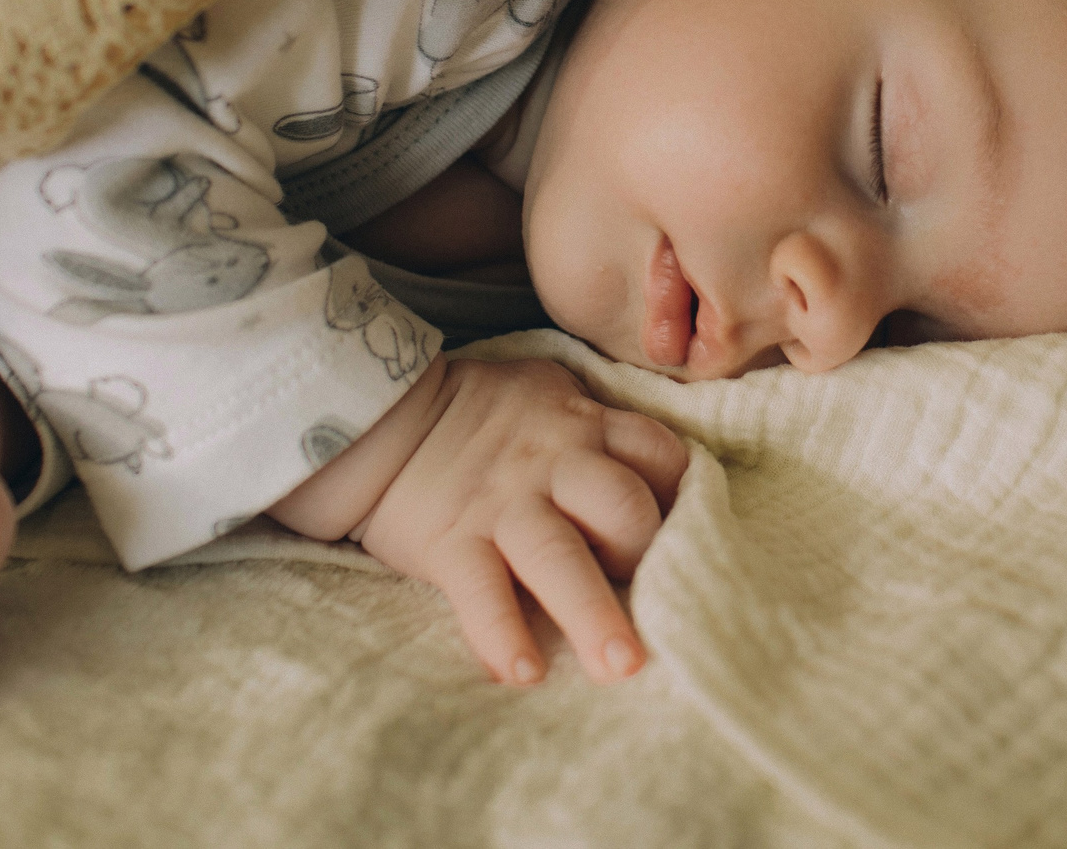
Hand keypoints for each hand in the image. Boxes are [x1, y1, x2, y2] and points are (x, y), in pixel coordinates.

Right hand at [355, 358, 687, 686]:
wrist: (382, 418)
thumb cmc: (480, 411)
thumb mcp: (549, 393)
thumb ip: (599, 424)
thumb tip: (654, 472)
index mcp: (584, 425)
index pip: (657, 453)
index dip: (679, 496)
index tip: (684, 533)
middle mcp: (553, 465)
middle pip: (621, 506)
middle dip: (646, 556)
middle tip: (655, 605)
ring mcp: (503, 506)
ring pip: (559, 557)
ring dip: (592, 615)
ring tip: (619, 667)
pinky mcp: (453, 543)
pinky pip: (482, 593)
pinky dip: (502, 633)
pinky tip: (523, 673)